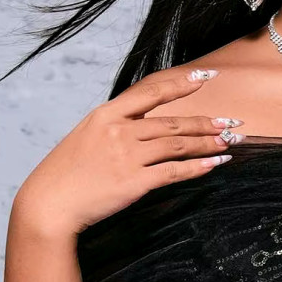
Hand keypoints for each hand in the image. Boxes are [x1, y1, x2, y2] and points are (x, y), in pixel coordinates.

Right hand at [12, 66, 238, 240]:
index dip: (181, 83)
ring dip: (207, 143)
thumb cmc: (66, 175)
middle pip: (172, 122)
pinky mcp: (134, 182)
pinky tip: (216, 163)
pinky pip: (174, 171)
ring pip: (178, 144)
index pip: (151, 91)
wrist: (49, 203)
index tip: (206, 78)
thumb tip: (142, 127)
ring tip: (229, 143)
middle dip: (206, 122)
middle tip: (231, 123)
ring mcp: (127, 155)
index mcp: (106, 114)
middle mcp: (120, 130)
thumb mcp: (86, 138)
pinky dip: (199, 167)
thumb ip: (115, 128)